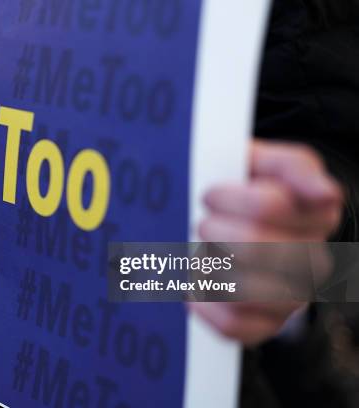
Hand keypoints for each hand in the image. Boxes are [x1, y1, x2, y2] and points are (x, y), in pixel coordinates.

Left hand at [190, 139, 343, 345]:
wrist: (233, 226)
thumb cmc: (246, 191)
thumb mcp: (266, 164)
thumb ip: (295, 168)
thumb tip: (328, 194)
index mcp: (317, 215)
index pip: (267, 206)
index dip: (224, 197)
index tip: (211, 194)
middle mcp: (313, 261)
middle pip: (251, 246)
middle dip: (213, 231)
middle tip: (204, 225)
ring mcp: (292, 297)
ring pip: (245, 290)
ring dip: (209, 267)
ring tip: (202, 254)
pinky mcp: (266, 325)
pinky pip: (234, 325)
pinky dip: (205, 305)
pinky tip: (195, 287)